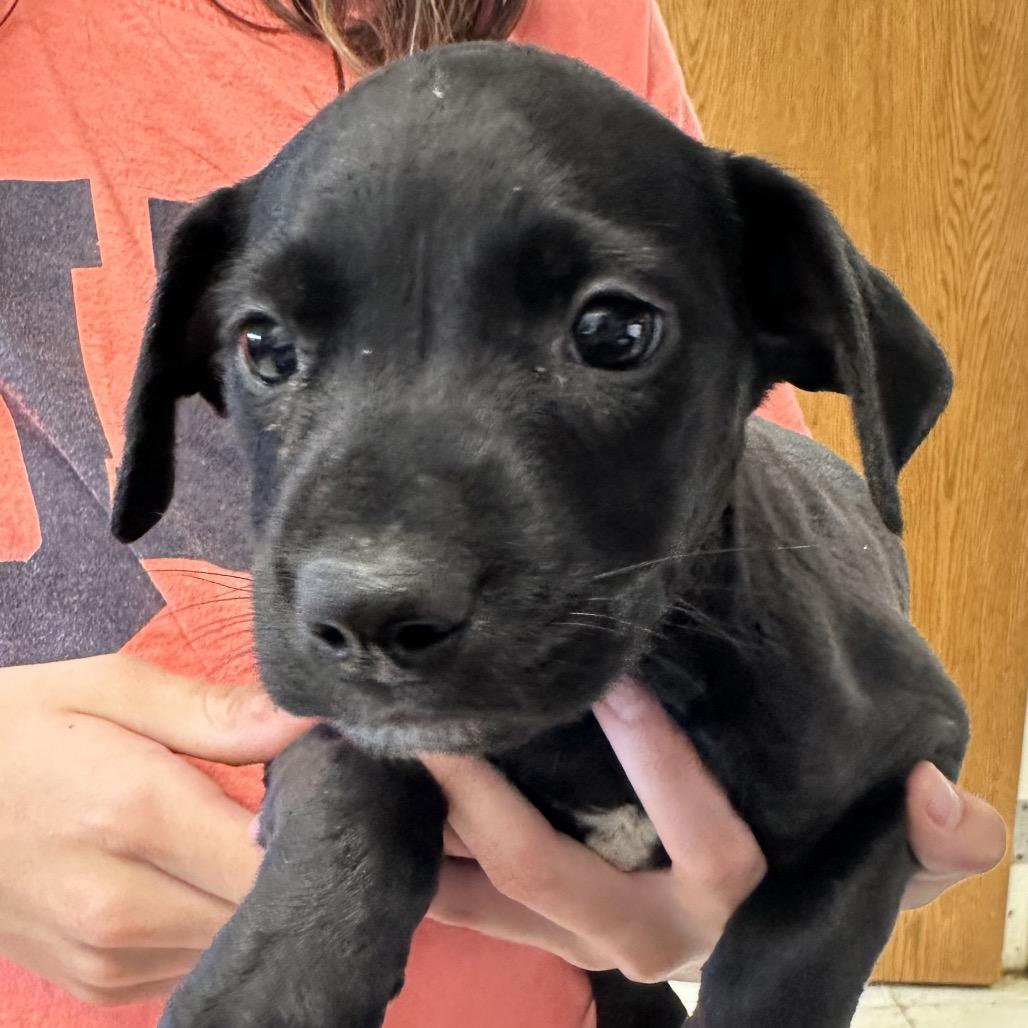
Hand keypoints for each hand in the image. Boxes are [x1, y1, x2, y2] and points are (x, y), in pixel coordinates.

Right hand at [0, 654, 309, 1005]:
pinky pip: (192, 968)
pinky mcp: (95, 984)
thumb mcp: (110, 689)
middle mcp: (121, 904)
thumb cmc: (17, 730)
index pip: (271, 860)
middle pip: (260, 912)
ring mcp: (103, 957)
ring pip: (232, 947)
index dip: (320, 835)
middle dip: (300, 871)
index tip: (337, 801)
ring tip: (260, 847)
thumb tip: (308, 723)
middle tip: (311, 820)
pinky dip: (216, 930)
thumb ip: (215, 712)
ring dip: (259, 905)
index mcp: (134, 813)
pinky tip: (209, 881)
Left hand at [424, 677, 1005, 982]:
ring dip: (427, 834)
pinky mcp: (522, 918)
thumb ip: (930, 838)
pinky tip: (370, 790)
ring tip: (376, 757)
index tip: (616, 679)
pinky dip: (416, 847)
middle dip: (489, 804)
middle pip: (546, 879)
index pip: (702, 847)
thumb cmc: (804, 864)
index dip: (663, 767)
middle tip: (441, 725)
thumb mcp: (876, 855)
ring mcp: (566, 932)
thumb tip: (939, 798)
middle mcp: (635, 933)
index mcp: (720, 907)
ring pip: (481, 897)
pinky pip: (455, 894)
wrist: (746, 912)